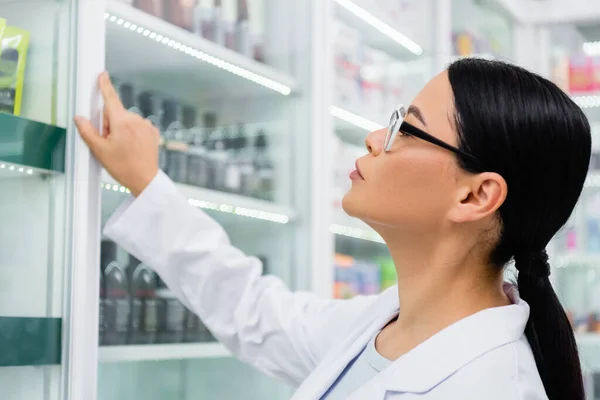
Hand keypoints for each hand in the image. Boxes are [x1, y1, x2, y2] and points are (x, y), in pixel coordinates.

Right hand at [75, 72, 159, 196]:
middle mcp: (136, 120)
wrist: (145, 179)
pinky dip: (132, 133)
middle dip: (109, 124)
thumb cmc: (123, 167)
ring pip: (126, 120)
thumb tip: (80, 118)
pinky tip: (132, 146)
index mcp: (122, 122)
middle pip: (115, 113)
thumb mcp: (99, 150)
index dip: (105, 85)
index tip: (102, 74)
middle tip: (110, 143)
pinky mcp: (152, 131)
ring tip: (123, 148)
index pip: (110, 98)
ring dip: (121, 129)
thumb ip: (87, 131)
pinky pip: (137, 126)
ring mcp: (146, 125)